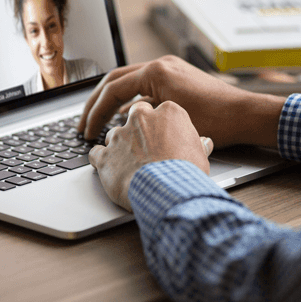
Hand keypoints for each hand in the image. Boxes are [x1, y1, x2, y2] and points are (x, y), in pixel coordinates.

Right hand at [79, 55, 285, 148]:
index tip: (87, 131)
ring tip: (99, 124)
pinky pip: (145, 87)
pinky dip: (131, 102)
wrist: (246, 115)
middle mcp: (161, 65)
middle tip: (83, 125)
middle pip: (115, 81)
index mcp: (156, 71)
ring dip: (112, 102)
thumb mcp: (170, 121)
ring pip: (129, 82)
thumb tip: (119, 125)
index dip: (95, 112)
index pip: (113, 89)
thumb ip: (140, 118)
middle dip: (96, 104)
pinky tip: (126, 121)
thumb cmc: (216, 121)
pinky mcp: (177, 78)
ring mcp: (170, 69)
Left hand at [88, 100, 212, 210]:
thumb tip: (204, 144)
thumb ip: (197, 145)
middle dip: (137, 129)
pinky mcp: (105, 154)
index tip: (163, 137)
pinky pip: (96, 153)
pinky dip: (101, 160)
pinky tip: (109, 170)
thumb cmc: (186, 172)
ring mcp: (120, 135)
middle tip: (145, 147)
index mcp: (168, 112)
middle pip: (135, 116)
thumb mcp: (200, 156)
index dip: (161, 126)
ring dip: (119, 146)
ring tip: (129, 164)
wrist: (167, 190)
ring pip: (114, 134)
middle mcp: (141, 118)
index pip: (160, 111)